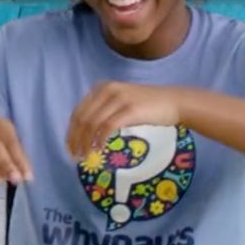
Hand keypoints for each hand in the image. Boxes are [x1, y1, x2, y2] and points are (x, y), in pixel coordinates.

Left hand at [65, 81, 184, 158]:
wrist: (174, 102)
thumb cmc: (148, 105)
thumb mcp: (121, 102)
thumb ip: (104, 110)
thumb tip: (86, 133)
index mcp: (102, 88)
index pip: (78, 112)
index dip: (71, 131)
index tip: (70, 147)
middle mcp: (107, 90)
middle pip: (82, 118)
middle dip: (75, 139)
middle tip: (74, 156)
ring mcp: (118, 99)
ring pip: (92, 123)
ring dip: (86, 143)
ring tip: (85, 157)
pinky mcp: (129, 110)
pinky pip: (107, 127)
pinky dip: (99, 140)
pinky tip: (99, 150)